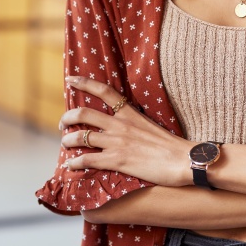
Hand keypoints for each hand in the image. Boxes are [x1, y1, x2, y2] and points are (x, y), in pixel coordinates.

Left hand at [58, 77, 195, 187]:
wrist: (183, 160)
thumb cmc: (171, 145)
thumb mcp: (150, 125)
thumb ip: (134, 123)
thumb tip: (124, 126)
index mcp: (129, 113)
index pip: (104, 91)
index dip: (84, 83)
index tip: (70, 80)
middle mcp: (120, 124)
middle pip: (84, 114)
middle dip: (67, 118)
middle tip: (63, 124)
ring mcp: (117, 142)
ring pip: (81, 137)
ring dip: (68, 141)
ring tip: (65, 144)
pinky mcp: (117, 160)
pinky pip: (88, 160)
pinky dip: (75, 163)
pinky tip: (70, 165)